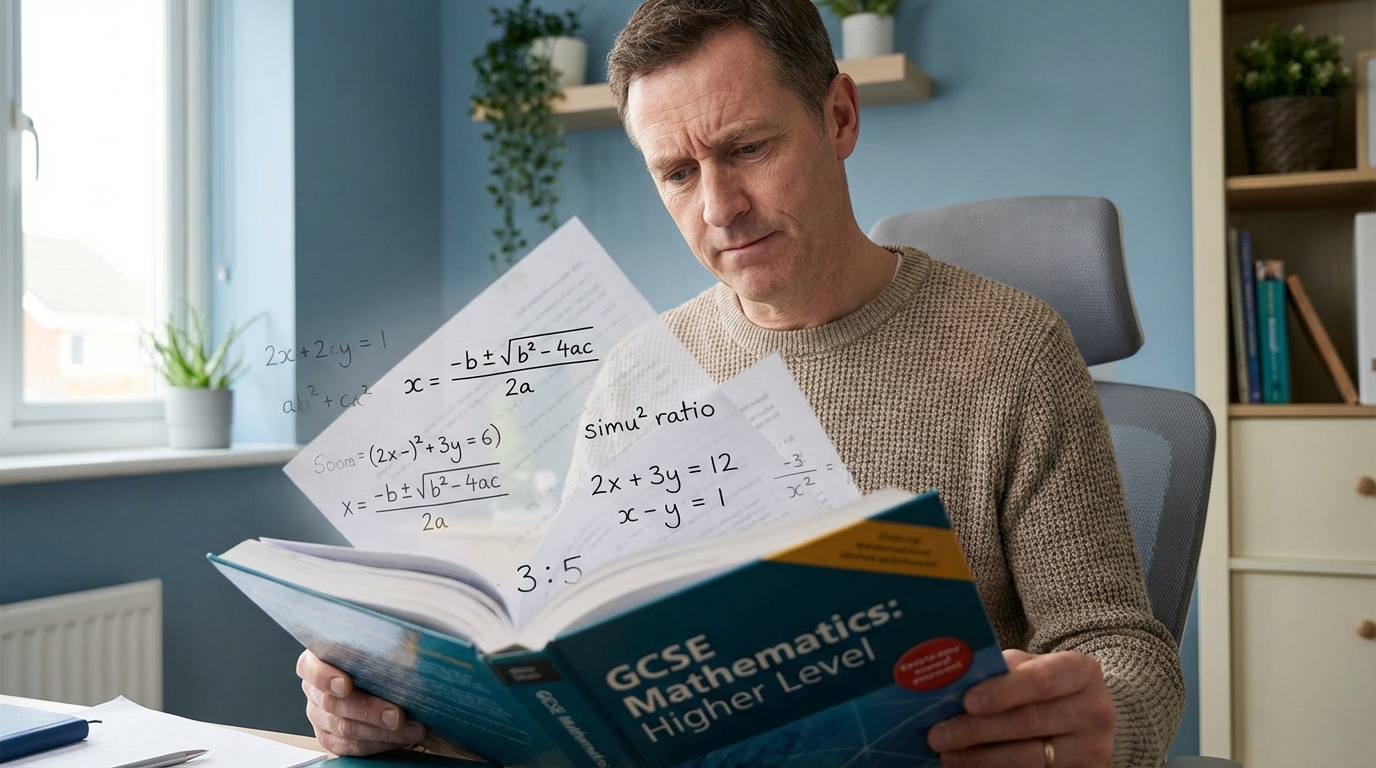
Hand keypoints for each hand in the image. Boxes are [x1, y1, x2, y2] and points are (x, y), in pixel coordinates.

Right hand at [296, 649, 425, 755]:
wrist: (377, 682)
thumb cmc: (375, 660)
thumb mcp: (374, 648)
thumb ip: (379, 649)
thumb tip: (408, 649)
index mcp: (317, 661)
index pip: (310, 668)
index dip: (325, 677)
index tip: (345, 685)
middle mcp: (315, 690)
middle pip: (333, 703)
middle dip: (369, 711)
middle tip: (397, 715)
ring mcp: (320, 716)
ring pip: (345, 728)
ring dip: (382, 732)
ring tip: (412, 729)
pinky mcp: (331, 738)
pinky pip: (352, 746)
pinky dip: (379, 744)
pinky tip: (401, 739)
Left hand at [926, 649, 1113, 766]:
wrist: (1084, 716)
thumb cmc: (1045, 685)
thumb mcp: (1031, 668)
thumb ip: (1003, 671)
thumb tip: (956, 683)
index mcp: (1082, 672)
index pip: (1041, 681)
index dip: (1003, 692)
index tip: (967, 702)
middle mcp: (1095, 711)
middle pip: (1029, 722)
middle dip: (977, 730)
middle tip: (938, 734)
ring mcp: (1093, 749)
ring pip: (1029, 758)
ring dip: (981, 758)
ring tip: (947, 755)